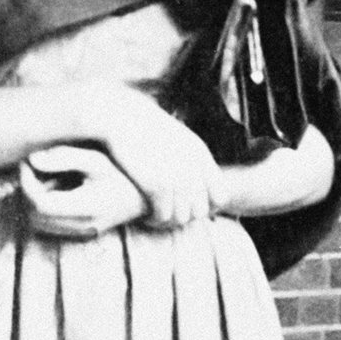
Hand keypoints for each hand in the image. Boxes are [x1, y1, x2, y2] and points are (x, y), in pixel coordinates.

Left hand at [19, 144, 146, 239]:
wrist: (152, 194)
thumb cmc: (125, 172)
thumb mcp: (97, 159)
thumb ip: (64, 158)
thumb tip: (32, 159)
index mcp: (86, 207)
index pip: (40, 204)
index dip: (26, 183)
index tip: (27, 161)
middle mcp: (83, 226)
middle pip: (35, 219)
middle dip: (27, 193)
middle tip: (32, 167)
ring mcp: (84, 232)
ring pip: (40, 225)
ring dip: (35, 202)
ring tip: (44, 176)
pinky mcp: (84, 232)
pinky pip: (52, 226)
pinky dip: (45, 208)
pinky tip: (56, 186)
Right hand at [90, 84, 219, 230]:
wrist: (121, 117)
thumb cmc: (144, 129)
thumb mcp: (176, 138)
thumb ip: (191, 160)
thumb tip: (197, 187)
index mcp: (200, 155)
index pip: (219, 196)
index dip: (206, 206)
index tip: (188, 206)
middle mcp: (193, 167)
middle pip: (200, 211)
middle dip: (184, 215)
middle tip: (167, 213)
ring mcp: (176, 177)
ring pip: (181, 218)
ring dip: (168, 221)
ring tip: (155, 216)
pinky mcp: (157, 185)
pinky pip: (162, 217)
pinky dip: (154, 220)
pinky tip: (145, 216)